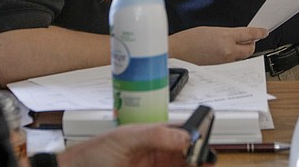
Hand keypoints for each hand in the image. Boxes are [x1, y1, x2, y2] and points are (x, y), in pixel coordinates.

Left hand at [56, 124, 210, 166]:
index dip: (197, 138)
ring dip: (192, 166)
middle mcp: (158, 154)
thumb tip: (185, 136)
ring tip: (199, 166)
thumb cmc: (94, 153)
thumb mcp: (125, 138)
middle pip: (188, 156)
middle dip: (199, 158)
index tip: (204, 146)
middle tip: (204, 162)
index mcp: (154, 135)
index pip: (184, 134)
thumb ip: (155, 135)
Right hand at [169, 26, 267, 63]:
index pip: (249, 34)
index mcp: (225, 37)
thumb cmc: (189, 40)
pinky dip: (233, 57)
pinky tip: (225, 52)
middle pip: (249, 49)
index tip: (264, 31)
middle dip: (252, 43)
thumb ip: (227, 33)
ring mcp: (225, 62)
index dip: (259, 32)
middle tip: (250, 38)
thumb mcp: (210, 30)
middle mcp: (228, 51)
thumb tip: (237, 36)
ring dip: (242, 50)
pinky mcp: (221, 69)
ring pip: (242, 56)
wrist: (177, 53)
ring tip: (235, 44)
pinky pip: (232, 62)